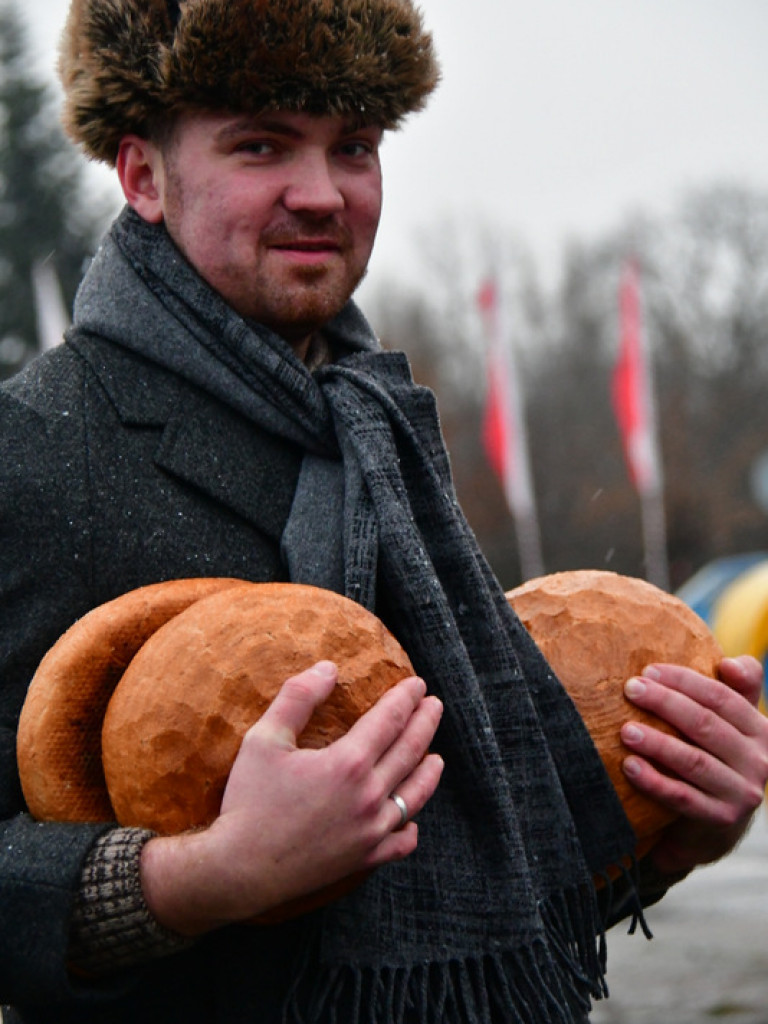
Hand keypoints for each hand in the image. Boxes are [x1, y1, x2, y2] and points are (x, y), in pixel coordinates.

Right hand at [140, 661, 443, 933]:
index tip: (417, 684)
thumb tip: (328, 667)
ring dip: (429, 772)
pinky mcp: (365, 859)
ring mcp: (371, 831)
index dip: (405, 699)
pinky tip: (410, 818)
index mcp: (348, 762)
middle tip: (435, 705)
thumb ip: (298, 697)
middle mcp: (369, 796)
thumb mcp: (264, 739)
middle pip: (411, 751)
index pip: (390, 720)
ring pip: (415, 795)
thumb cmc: (249, 801)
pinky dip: (411, 826)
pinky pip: (402, 841)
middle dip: (426, 723)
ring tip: (436, 757)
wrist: (240, 869)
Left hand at [620, 654, 767, 875]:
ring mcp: (742, 793)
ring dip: (657, 743)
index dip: (684, 680)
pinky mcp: (721, 819)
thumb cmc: (715, 754)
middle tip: (630, 689)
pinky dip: (654, 781)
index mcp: (761, 729)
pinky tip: (629, 766)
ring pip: (694, 762)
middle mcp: (759, 761)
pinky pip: (682, 798)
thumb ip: (736, 688)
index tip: (648, 670)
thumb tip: (728, 663)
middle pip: (705, 725)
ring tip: (625, 730)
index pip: (722, 697)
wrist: (717, 821)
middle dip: (665, 703)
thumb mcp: (731, 722)